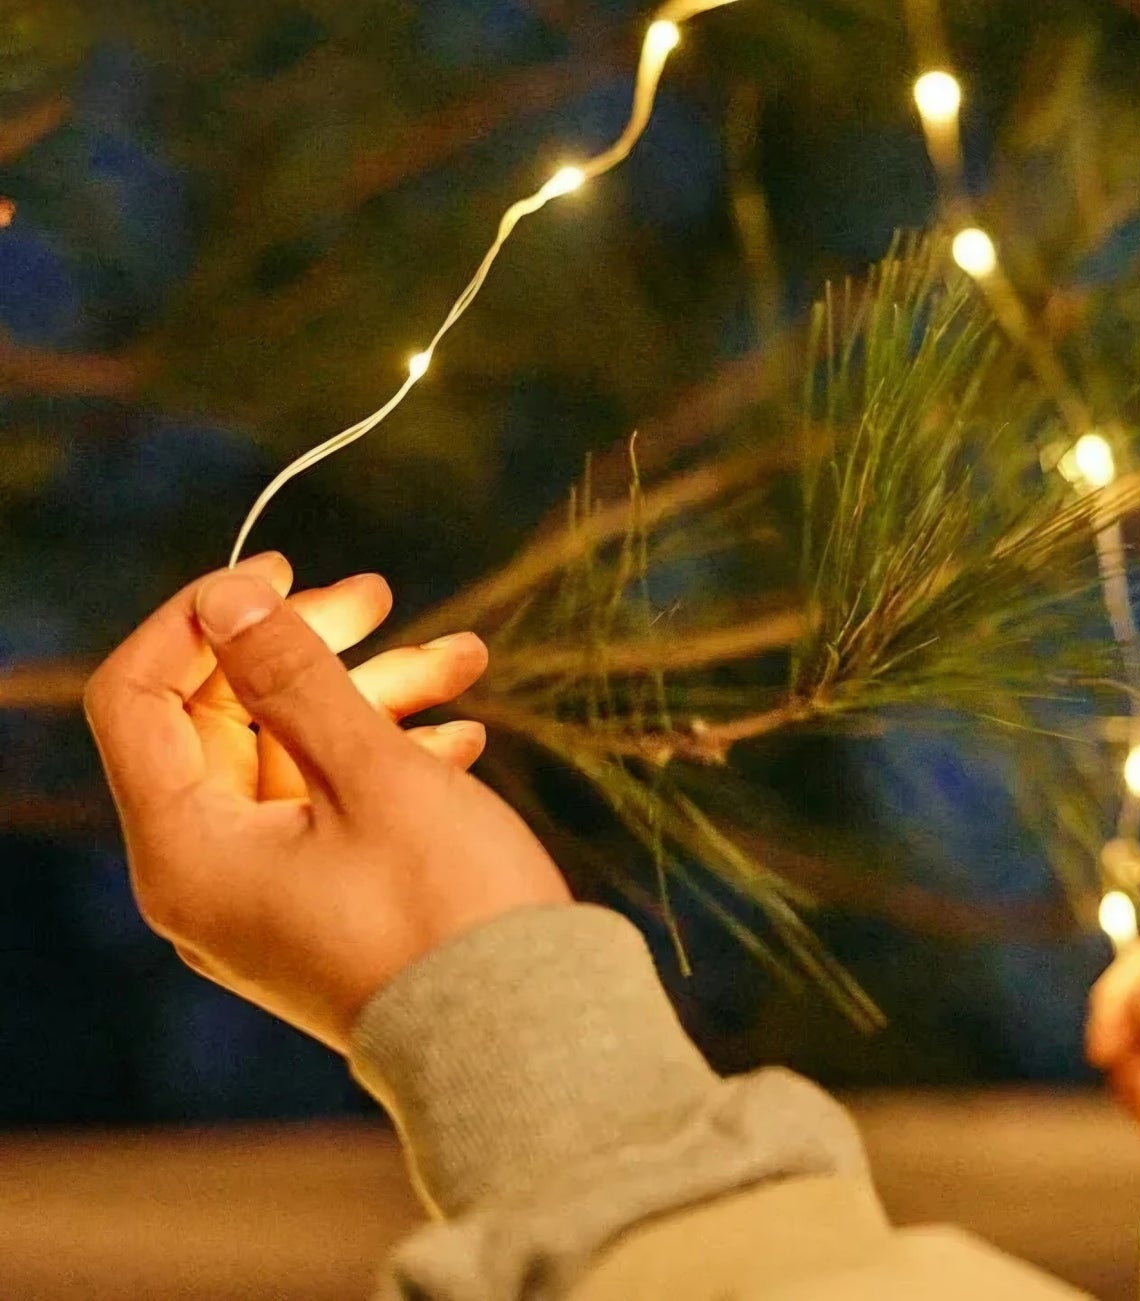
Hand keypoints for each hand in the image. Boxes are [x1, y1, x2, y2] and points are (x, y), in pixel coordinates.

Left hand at [85, 552, 569, 1051]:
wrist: (524, 1044)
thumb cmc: (446, 910)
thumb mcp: (373, 773)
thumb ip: (295, 675)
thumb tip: (233, 595)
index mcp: (188, 850)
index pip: (139, 699)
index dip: (198, 620)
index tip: (279, 571)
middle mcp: (208, 876)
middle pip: (226, 721)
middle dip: (305, 648)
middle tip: (381, 596)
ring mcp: (267, 895)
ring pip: (295, 757)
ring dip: (372, 697)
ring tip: (466, 655)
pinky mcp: (323, 904)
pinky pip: (332, 805)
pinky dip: (387, 756)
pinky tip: (460, 735)